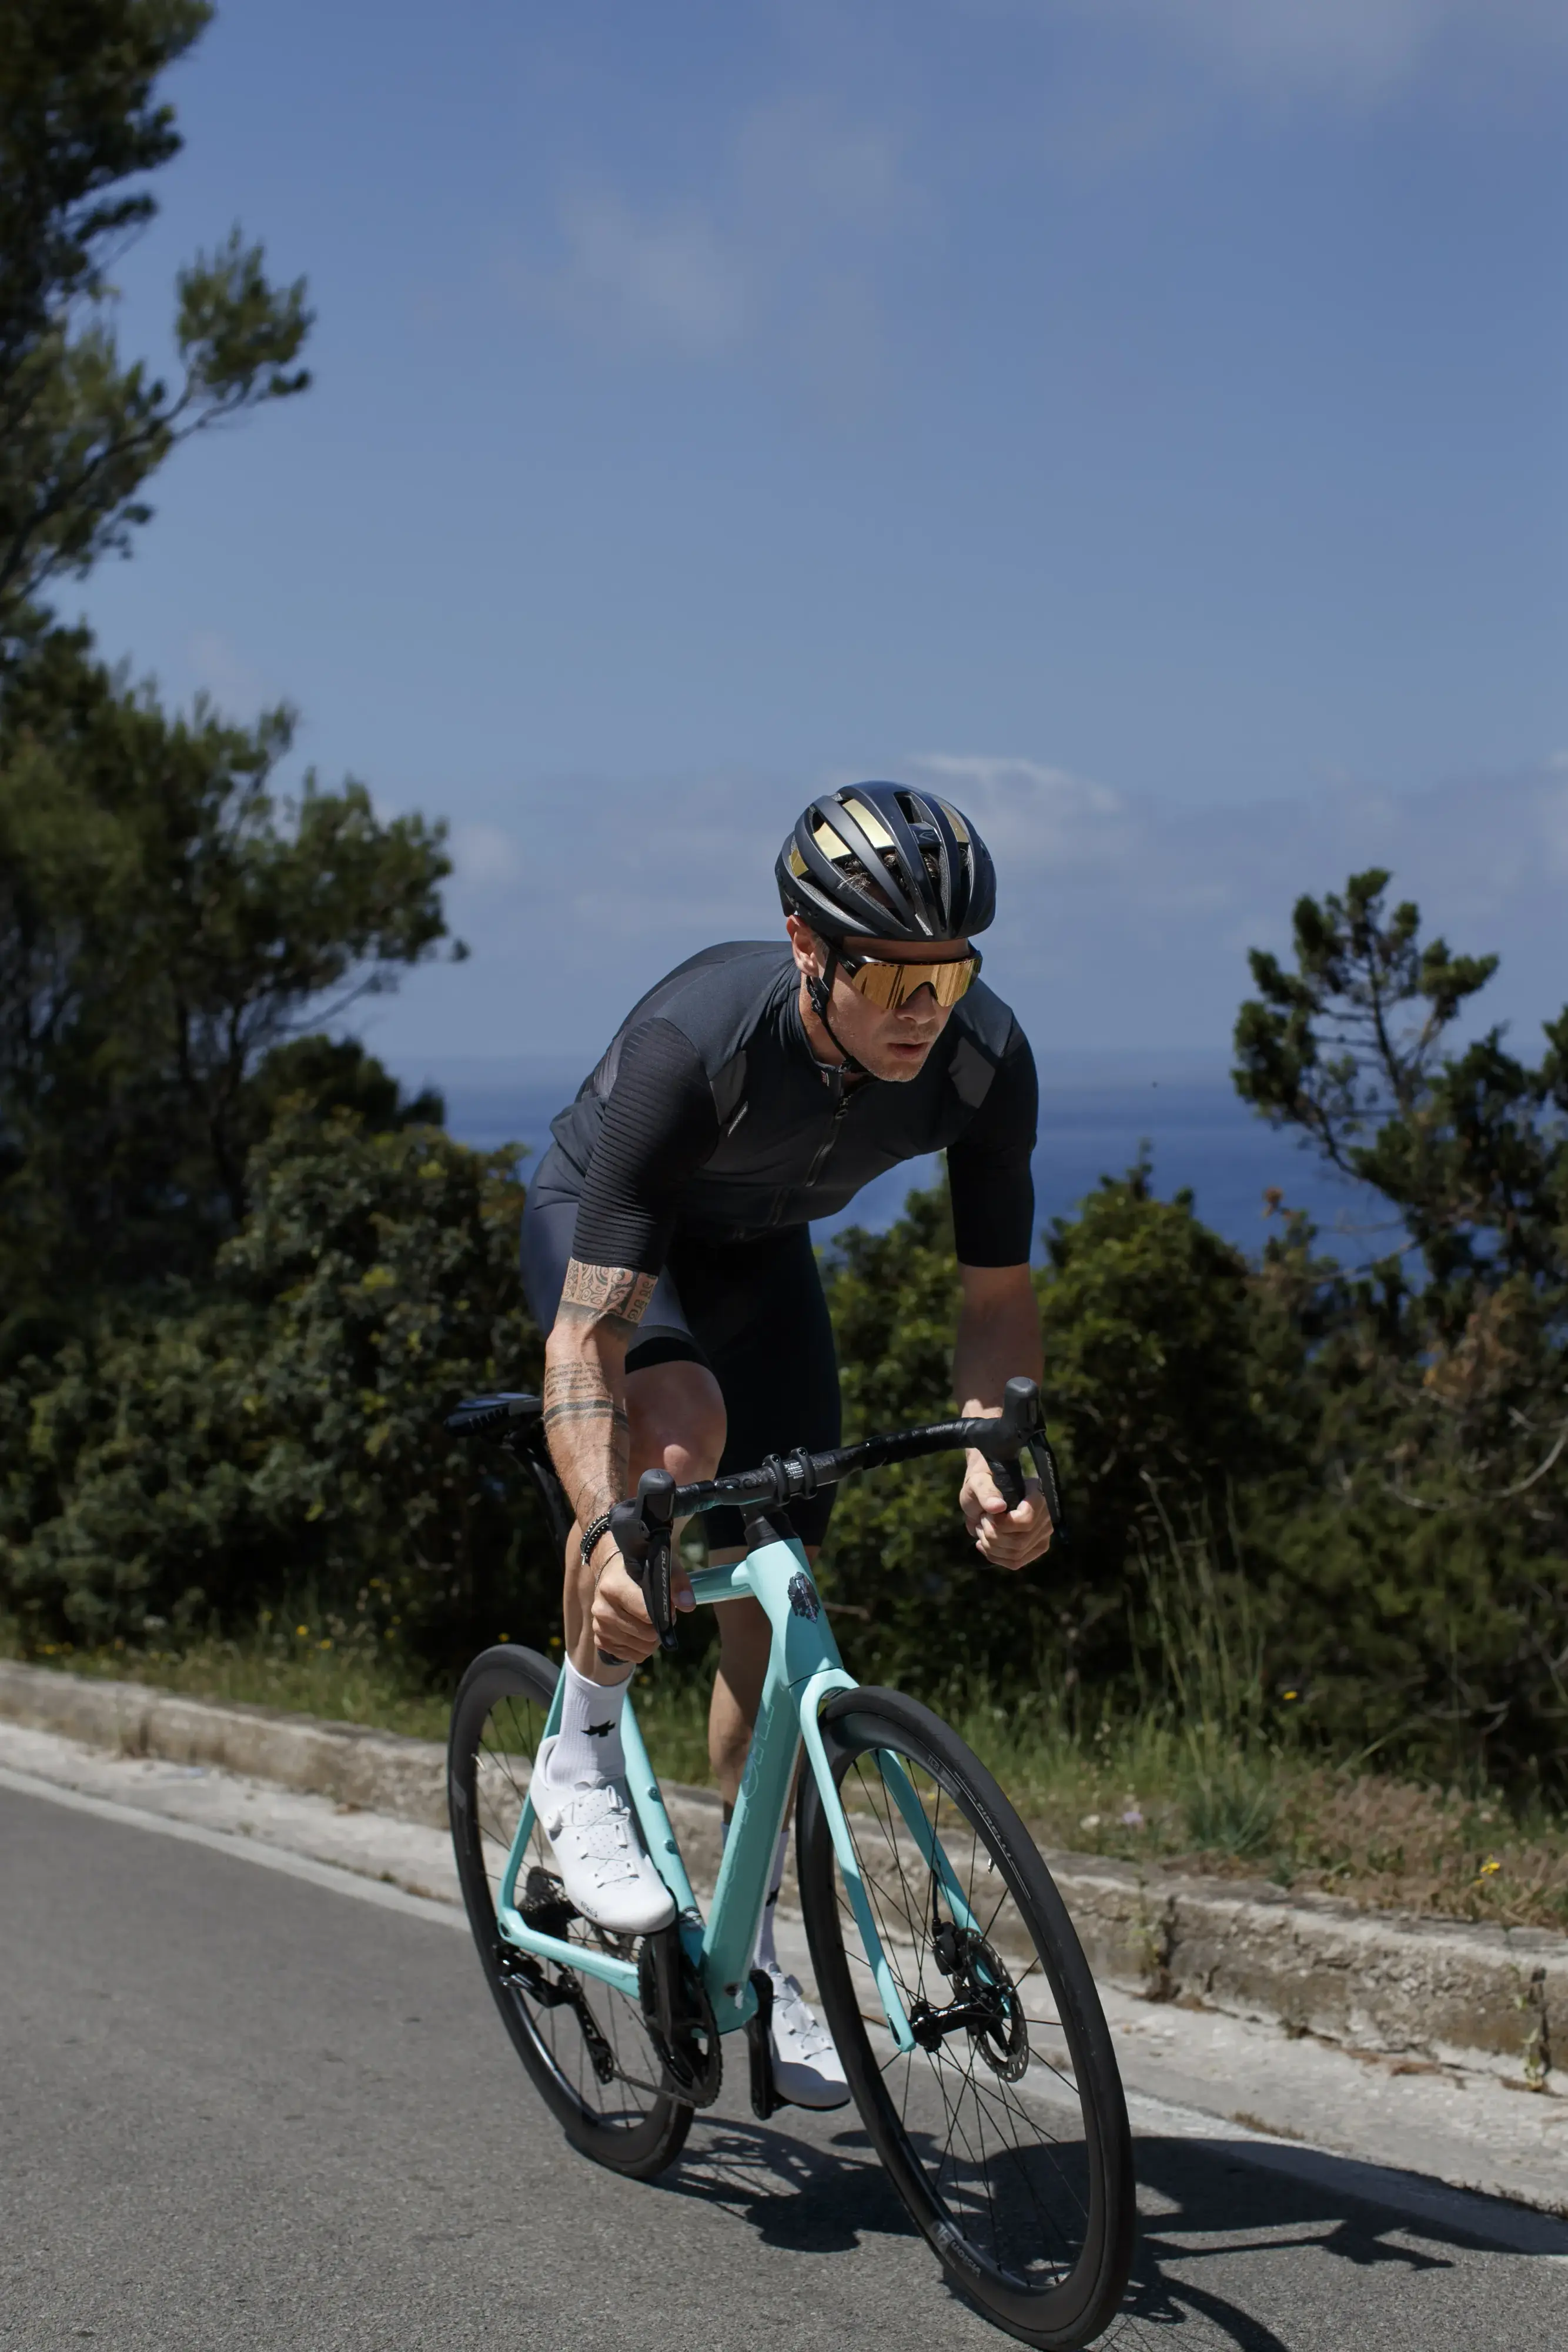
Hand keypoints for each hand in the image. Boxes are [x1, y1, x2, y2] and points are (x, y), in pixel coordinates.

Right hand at [588, 1539, 694, 1663]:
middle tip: (662, 1616)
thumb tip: (688, 1606)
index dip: (665, 1614)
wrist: (612, 1572)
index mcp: (613, 1586)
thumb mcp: (661, 1565)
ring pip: (641, 1648)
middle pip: (646, 1633)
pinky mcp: (599, 1639)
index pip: (646, 1613)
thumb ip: (677, 1582)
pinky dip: (640, 1648)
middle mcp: (602, 1608)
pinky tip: (640, 1632)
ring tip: (651, 1623)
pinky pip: (630, 1656)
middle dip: (660, 1627)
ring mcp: (599, 1626)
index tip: (670, 1607)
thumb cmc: (639, 1568)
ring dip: (652, 1640)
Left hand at [959, 1450, 1053, 1569]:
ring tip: (982, 1530)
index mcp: (1036, 1493)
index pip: (1026, 1520)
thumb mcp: (978, 1482)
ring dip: (991, 1546)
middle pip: (1020, 1541)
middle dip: (992, 1535)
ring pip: (1016, 1554)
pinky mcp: (1036, 1547)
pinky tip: (983, 1544)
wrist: (985, 1494)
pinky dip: (995, 1557)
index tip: (988, 1514)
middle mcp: (1045, 1515)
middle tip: (981, 1521)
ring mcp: (1043, 1533)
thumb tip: (998, 1507)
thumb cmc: (983, 1483)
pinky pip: (1016, 1562)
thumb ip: (986, 1491)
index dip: (1002, 1524)